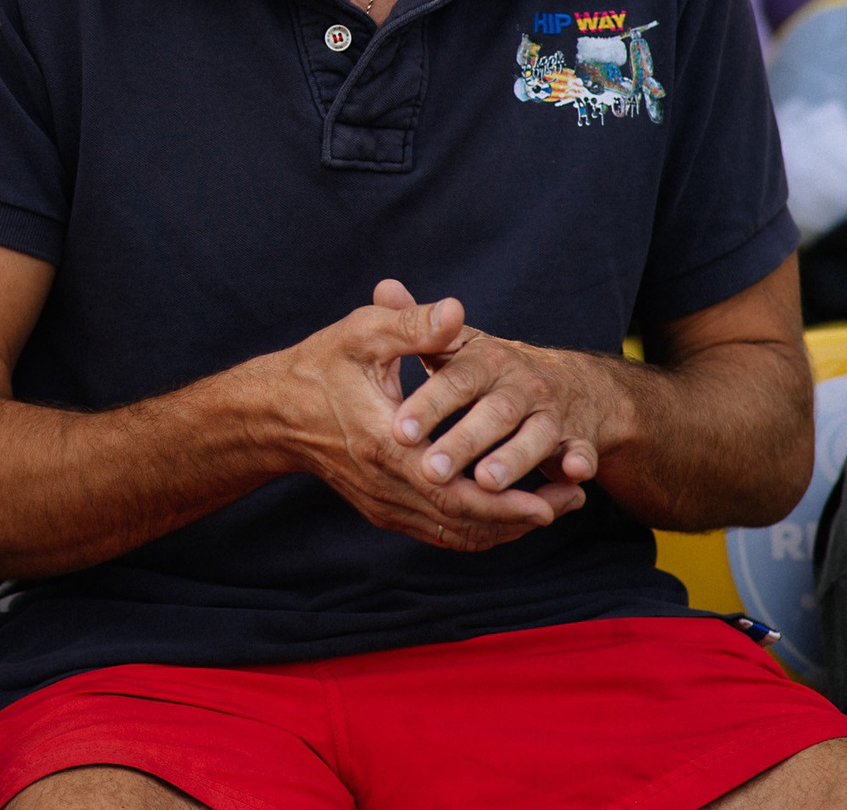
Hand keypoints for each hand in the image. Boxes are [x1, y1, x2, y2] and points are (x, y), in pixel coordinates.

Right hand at [271, 280, 583, 551]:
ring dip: (508, 526)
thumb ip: (412, 325)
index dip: (510, 499)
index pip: (457, 488)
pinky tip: (511, 513)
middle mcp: (386, 485)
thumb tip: (456, 312)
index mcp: (384, 444)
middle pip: (467, 520)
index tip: (557, 492)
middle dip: (525, 514)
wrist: (273, 412)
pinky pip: (442, 533)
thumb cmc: (320, 366)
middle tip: (572, 498)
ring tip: (555, 505)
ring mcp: (384, 504)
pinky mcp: (384, 511)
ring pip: (458, 534)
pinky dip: (481, 529)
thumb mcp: (362, 333)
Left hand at [388, 287, 623, 500]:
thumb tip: (384, 286)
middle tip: (430, 471)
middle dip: (463, 442)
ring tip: (484, 482)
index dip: (428, 405)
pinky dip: (580, 462)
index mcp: (486, 359)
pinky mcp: (578, 438)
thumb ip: (418, 325)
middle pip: (494, 413)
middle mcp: (522, 383)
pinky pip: (582, 451)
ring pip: (536, 436)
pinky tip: (573, 477)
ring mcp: (552, 411)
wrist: (571, 384)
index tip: (398, 431)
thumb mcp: (459, 344)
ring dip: (513, 460)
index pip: (455, 381)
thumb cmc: (491, 369)